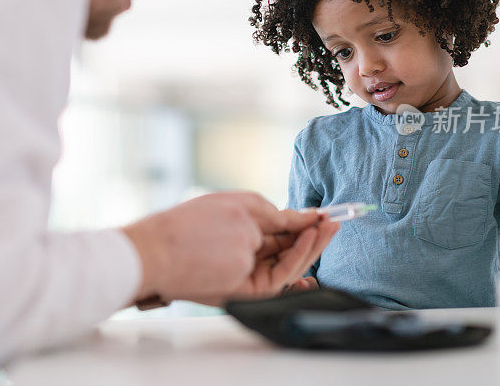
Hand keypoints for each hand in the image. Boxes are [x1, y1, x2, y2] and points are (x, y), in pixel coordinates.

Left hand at [188, 212, 337, 305]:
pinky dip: (299, 255)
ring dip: (314, 244)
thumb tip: (307, 216)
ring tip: (329, 226)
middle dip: (315, 236)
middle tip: (336, 221)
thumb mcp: (245, 209)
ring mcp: (251, 275)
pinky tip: (310, 236)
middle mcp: (250, 258)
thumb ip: (279, 216)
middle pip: (291, 250)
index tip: (324, 214)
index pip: (282, 234)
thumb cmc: (196, 223)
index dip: (305, 224)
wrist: (162, 251)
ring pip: (291, 263)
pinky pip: (283, 274)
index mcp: (245, 237)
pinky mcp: (251, 290)